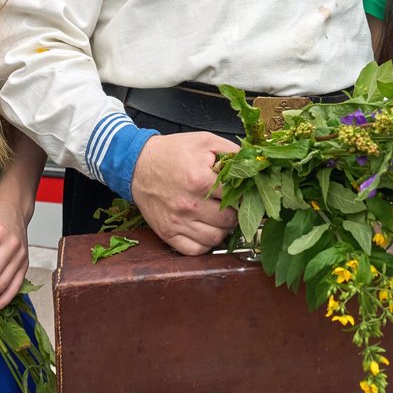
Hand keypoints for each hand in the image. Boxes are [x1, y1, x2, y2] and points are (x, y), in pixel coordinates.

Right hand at [131, 132, 238, 254]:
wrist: (137, 164)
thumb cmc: (173, 152)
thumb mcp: (205, 141)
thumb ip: (232, 152)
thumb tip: (254, 166)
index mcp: (200, 180)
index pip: (238, 197)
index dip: (245, 194)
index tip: (244, 193)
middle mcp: (189, 204)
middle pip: (229, 220)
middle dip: (235, 212)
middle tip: (232, 205)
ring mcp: (177, 221)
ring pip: (215, 238)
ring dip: (222, 229)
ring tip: (219, 217)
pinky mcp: (167, 233)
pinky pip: (196, 250)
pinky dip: (205, 243)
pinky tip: (206, 228)